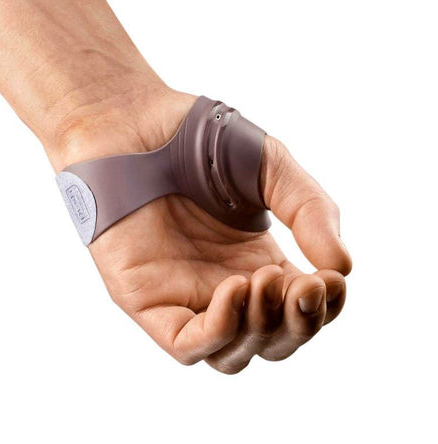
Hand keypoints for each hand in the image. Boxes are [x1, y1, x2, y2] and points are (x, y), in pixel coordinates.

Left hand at [56, 88, 351, 373]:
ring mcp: (185, 296)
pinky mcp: (147, 299)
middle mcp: (223, 286)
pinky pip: (187, 343)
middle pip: (273, 341)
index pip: (300, 309)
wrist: (132, 123)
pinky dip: (220, 329)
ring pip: (234, 353)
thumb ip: (309, 210)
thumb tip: (343, 267)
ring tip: (269, 279)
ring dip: (264, 330)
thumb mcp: (271, 168)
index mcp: (256, 261)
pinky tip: (238, 286)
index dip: (325, 305)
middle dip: (299, 324)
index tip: (334, 276)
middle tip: (308, 286)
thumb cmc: (198, 140)